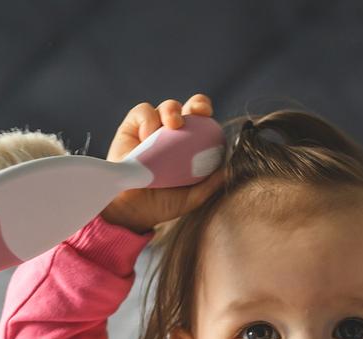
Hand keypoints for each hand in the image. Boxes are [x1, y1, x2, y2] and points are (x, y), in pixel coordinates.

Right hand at [98, 94, 225, 233]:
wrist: (133, 208)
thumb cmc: (163, 203)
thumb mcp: (192, 196)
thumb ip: (211, 183)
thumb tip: (230, 169)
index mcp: (192, 146)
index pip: (205, 123)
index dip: (208, 114)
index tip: (209, 117)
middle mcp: (174, 134)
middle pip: (189, 109)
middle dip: (197, 105)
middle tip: (197, 113)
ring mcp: (154, 128)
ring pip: (168, 107)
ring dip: (172, 111)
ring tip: (172, 126)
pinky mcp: (132, 126)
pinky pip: (143, 111)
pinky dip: (148, 119)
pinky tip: (147, 136)